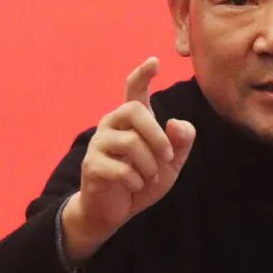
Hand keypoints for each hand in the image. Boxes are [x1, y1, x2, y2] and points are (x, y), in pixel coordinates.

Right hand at [62, 56, 195, 260]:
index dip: (143, 74)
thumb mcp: (171, 162)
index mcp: (132, 120)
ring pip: (129, 142)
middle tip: (168, 157)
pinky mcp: (91, 166)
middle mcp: (112, 125)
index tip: (155, 61)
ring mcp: (99, 144)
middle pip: (132, 110)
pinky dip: (136, 181)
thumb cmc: (143, 179)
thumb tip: (175, 122)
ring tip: (150, 177)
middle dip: (156, 134)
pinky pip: (120, 168)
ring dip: (149, 165)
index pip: (133, 88)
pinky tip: (135, 186)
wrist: (116, 211)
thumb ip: (181, 142)